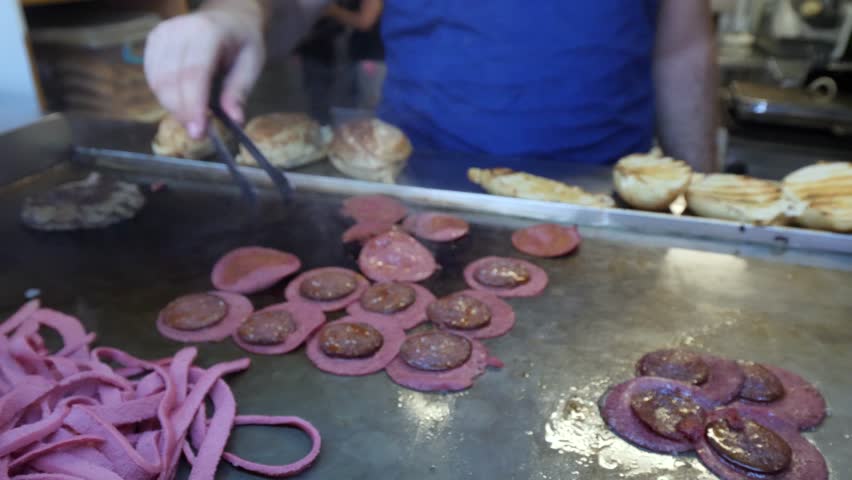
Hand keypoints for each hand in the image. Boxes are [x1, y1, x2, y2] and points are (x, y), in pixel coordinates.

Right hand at [144, 6, 265, 137]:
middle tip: (197, 133)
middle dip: (182, 111)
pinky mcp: (153, 40)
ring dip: (172, 106)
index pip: (194, 72)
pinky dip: (164, 96)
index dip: (193, 105)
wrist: (228, 18)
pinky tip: (181, 104)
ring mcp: (162, 33)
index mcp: (208, 32)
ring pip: (157, 80)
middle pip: (171, 78)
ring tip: (192, 119)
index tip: (198, 132)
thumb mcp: (252, 64)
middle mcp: (180, 29)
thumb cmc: (242, 42)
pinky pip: (152, 76)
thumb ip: (239, 91)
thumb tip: (235, 120)